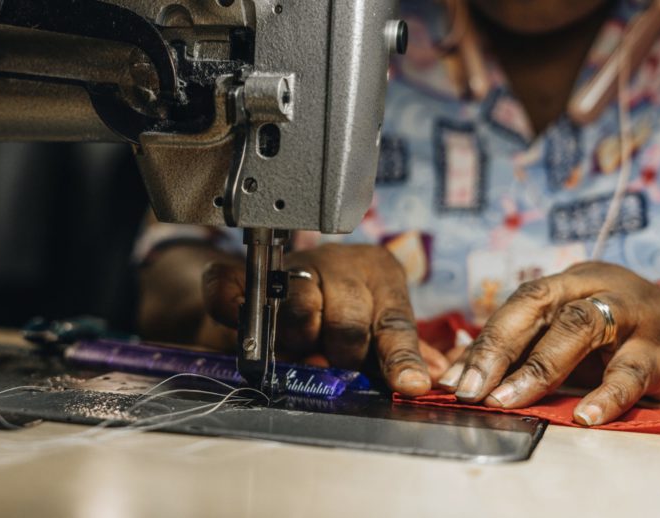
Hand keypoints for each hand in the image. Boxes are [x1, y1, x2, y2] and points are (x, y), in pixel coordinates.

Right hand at [203, 244, 448, 395]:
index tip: (408, 385)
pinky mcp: (245, 271)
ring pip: (299, 310)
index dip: (399, 357)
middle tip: (333, 363)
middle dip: (342, 356)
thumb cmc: (342, 302)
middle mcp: (337, 263)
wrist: (283, 274)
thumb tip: (429, 376)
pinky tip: (241, 320)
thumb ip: (398, 348)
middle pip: (348, 323)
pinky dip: (231, 308)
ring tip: (300, 346)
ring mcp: (291, 264)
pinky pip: (230, 287)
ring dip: (298, 341)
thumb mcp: (377, 318)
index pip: (393, 321)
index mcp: (377, 272)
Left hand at [439, 262, 659, 424]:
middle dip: (497, 348)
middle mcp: (595, 287)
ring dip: (538, 368)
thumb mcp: (570, 335)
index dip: (482, 341)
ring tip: (507, 402)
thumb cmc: (618, 337)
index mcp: (566, 283)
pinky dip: (606, 394)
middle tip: (469, 390)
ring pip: (579, 328)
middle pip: (538, 306)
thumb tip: (462, 376)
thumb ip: (524, 350)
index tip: (452, 381)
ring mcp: (632, 313)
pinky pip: (631, 370)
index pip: (515, 305)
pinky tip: (584, 417)